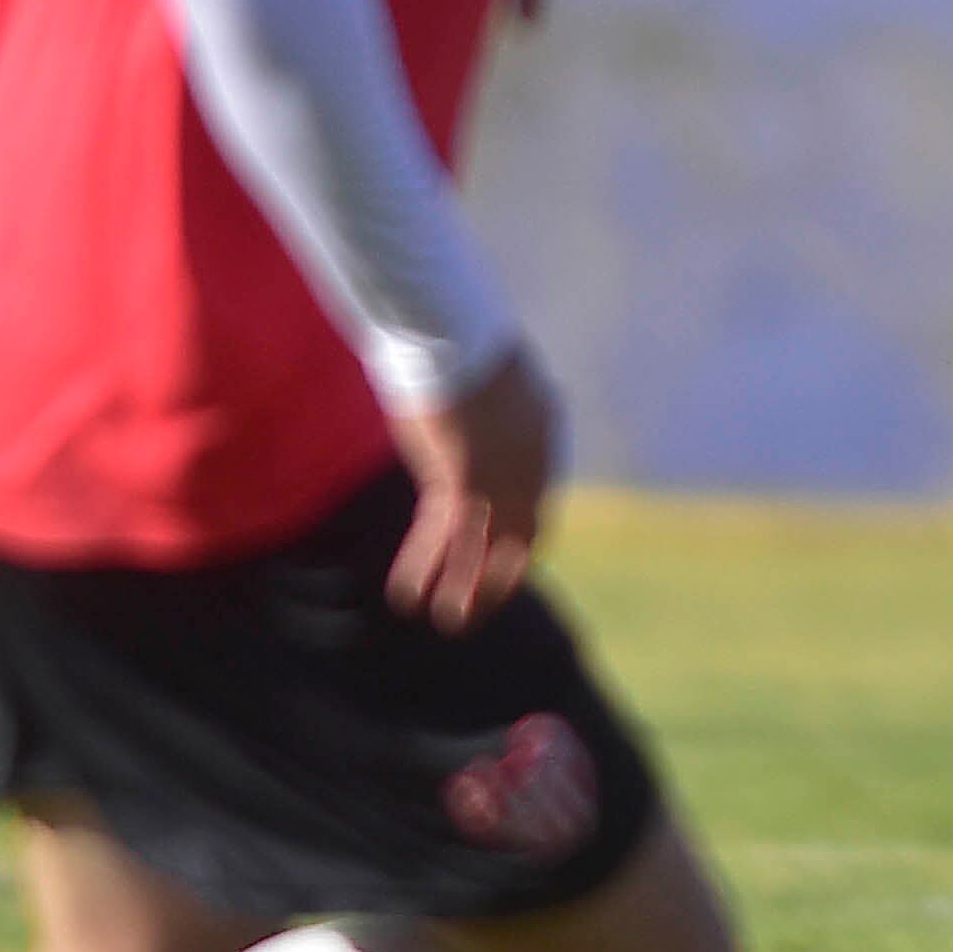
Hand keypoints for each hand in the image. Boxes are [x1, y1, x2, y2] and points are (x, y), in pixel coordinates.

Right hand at [387, 345, 558, 634]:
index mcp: (543, 428)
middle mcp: (532, 459)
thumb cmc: (454, 334)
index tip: (493, 560)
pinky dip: (428, 569)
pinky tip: (409, 596)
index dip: (515, 535)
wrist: (447, 326)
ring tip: (453, 625)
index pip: (536, 498)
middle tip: (482, 607)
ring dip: (469, 590)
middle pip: (523, 534)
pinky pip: (449, 539)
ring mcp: (504, 474)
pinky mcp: (468, 481)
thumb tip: (465, 399)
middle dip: (502, 575)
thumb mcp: (480, 371)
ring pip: (488, 547)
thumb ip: (482, 400)